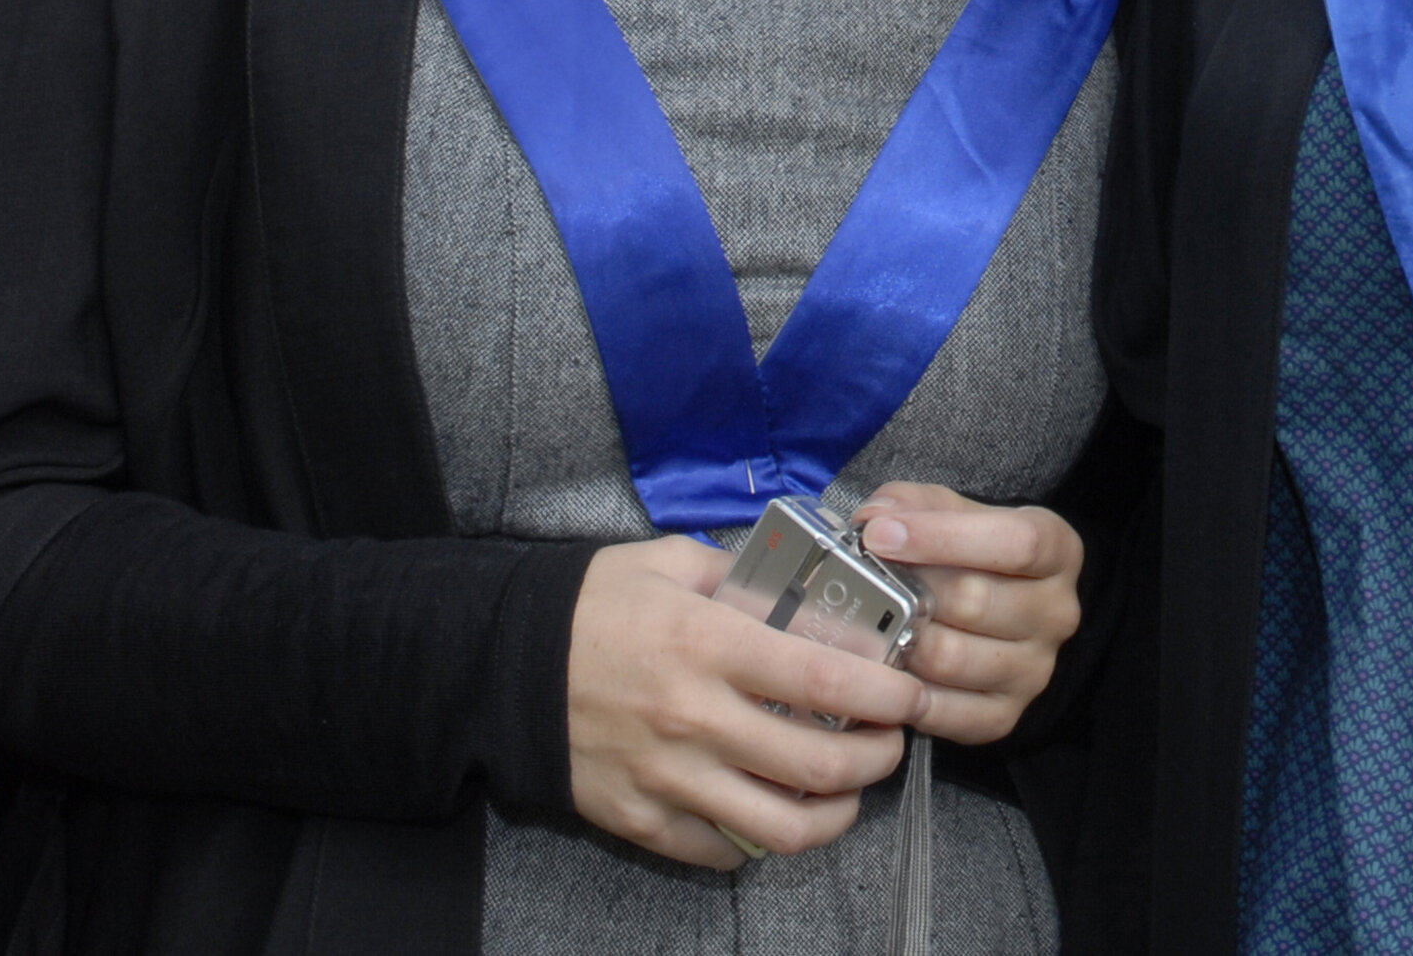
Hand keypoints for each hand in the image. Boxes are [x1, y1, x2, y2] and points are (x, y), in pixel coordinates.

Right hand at [566, 536, 917, 870]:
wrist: (500, 665)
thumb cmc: (591, 605)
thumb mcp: (668, 561)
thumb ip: (742, 573)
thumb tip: (805, 584)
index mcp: (708, 644)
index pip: (825, 682)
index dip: (886, 693)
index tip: (911, 690)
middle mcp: (694, 718)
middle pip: (818, 765)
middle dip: (877, 758)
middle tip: (893, 741)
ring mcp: (667, 778)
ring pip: (782, 826)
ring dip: (837, 814)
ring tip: (851, 790)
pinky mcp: (641, 820)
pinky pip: (723, 851)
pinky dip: (763, 840)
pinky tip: (779, 809)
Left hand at [856, 484, 1084, 747]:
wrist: (1001, 614)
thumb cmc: (972, 555)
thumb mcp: (954, 512)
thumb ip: (915, 504)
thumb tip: (874, 517)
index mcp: (1058, 551)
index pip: (1016, 543)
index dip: (942, 537)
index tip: (880, 534)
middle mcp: (1057, 613)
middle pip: (975, 602)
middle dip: (909, 589)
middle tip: (862, 581)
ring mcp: (1034, 671)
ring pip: (952, 659)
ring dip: (900, 640)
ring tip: (869, 623)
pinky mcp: (1004, 716)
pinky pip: (945, 712)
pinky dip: (903, 693)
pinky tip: (881, 669)